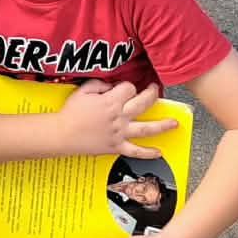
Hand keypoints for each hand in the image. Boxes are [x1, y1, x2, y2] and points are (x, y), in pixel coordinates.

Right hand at [57, 79, 178, 159]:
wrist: (63, 134)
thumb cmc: (71, 112)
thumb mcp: (82, 91)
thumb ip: (99, 84)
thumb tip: (111, 86)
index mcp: (110, 101)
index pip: (128, 88)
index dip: (127, 86)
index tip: (122, 88)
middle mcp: (119, 116)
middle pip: (143, 103)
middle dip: (152, 94)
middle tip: (155, 90)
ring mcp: (120, 133)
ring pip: (146, 128)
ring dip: (162, 125)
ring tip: (174, 123)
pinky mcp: (117, 147)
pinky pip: (135, 152)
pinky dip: (148, 153)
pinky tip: (159, 153)